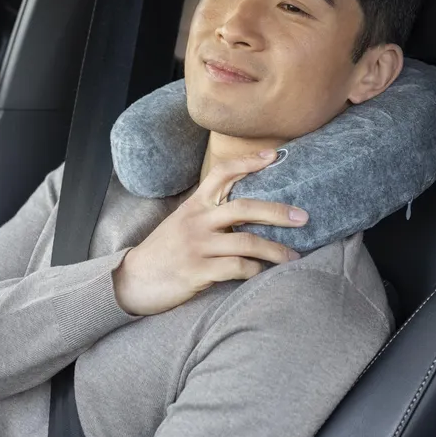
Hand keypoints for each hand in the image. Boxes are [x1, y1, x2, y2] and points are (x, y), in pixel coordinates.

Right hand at [112, 150, 308, 315]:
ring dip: (276, 250)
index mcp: (195, 205)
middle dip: (277, 212)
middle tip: (302, 217)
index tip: (275, 156)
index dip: (248, 162)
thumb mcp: (182, 223)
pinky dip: (256, 271)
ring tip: (294, 256)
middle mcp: (197, 221)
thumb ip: (209, 213)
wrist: (133, 280)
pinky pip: (236, 268)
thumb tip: (247, 210)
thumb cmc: (164, 251)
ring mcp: (197, 246)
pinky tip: (264, 274)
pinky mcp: (198, 271)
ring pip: (246, 241)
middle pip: (244, 208)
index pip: (222, 173)